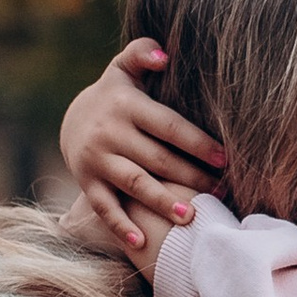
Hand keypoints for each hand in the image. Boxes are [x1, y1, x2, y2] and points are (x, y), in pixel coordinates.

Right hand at [61, 41, 227, 252]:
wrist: (72, 120)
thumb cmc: (116, 94)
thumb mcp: (124, 68)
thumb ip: (142, 53)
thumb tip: (165, 54)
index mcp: (127, 105)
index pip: (168, 126)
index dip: (197, 142)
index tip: (225, 159)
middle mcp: (110, 133)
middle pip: (157, 159)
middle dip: (191, 177)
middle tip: (222, 191)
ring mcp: (97, 160)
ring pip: (134, 184)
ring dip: (162, 202)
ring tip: (191, 218)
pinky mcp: (87, 183)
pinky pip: (104, 207)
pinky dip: (121, 226)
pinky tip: (141, 243)